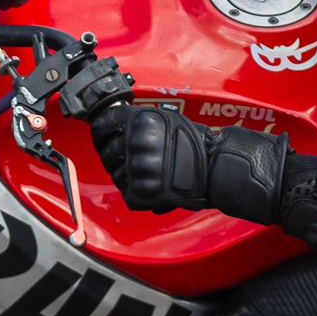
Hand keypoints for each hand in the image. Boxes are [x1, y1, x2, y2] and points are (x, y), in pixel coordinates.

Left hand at [89, 104, 210, 212]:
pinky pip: (129, 195)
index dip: (102, 134)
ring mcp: (138, 169)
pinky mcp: (142, 192)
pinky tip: (155, 186)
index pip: (101, 126)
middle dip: (118, 159)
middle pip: (107, 155)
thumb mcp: (164, 119)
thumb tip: (113, 127)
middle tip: (139, 160)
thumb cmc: (195, 144)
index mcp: (140, 121)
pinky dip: (140, 195)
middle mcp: (136, 143)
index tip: (105, 139)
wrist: (215, 169)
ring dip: (130, 178)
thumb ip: (136, 123)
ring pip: (117, 177)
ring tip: (152, 174)